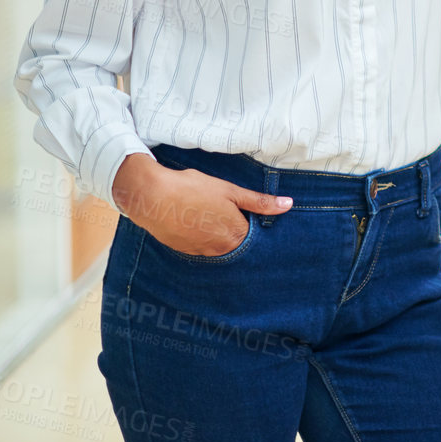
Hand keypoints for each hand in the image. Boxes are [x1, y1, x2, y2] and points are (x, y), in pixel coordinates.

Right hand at [111, 152, 291, 257]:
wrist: (152, 197)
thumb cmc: (193, 190)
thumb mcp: (231, 191)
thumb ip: (260, 202)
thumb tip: (288, 205)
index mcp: (235, 236)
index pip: (254, 236)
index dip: (252, 222)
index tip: (247, 212)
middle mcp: (220, 250)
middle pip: (236, 242)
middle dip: (235, 229)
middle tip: (225, 209)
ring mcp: (200, 252)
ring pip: (218, 245)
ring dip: (218, 233)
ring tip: (208, 212)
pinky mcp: (183, 250)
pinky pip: (200, 245)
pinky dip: (201, 235)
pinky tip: (195, 220)